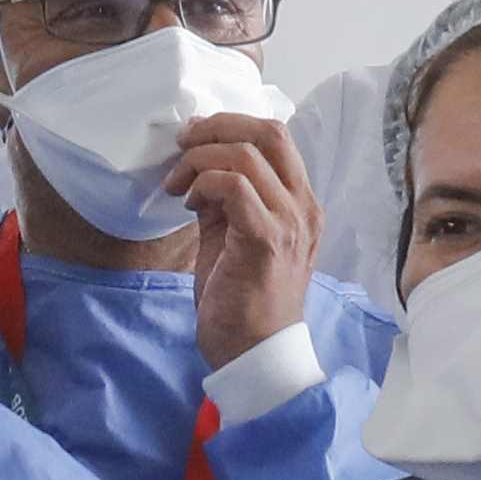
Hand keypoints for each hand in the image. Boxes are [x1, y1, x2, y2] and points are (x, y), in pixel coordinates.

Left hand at [169, 114, 314, 372]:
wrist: (255, 354)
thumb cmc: (243, 302)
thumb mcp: (234, 237)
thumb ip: (225, 201)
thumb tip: (200, 170)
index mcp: (300, 203)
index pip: (276, 136)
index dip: (231, 124)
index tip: (194, 139)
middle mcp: (304, 207)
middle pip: (269, 132)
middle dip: (217, 127)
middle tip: (183, 144)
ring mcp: (290, 222)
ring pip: (245, 154)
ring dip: (200, 160)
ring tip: (177, 184)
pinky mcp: (267, 239)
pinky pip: (232, 186)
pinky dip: (202, 184)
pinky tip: (188, 204)